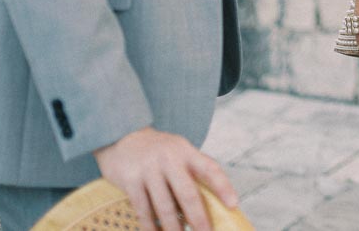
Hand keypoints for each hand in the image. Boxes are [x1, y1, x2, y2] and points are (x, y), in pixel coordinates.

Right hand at [94, 127, 237, 230]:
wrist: (124, 137)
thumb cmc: (160, 152)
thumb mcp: (180, 152)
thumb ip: (194, 172)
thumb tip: (213, 206)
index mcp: (186, 152)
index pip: (210, 169)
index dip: (223, 187)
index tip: (233, 204)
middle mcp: (169, 159)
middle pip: (187, 193)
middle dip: (198, 217)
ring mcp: (149, 169)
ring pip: (164, 206)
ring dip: (174, 228)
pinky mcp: (130, 181)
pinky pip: (143, 210)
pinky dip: (151, 227)